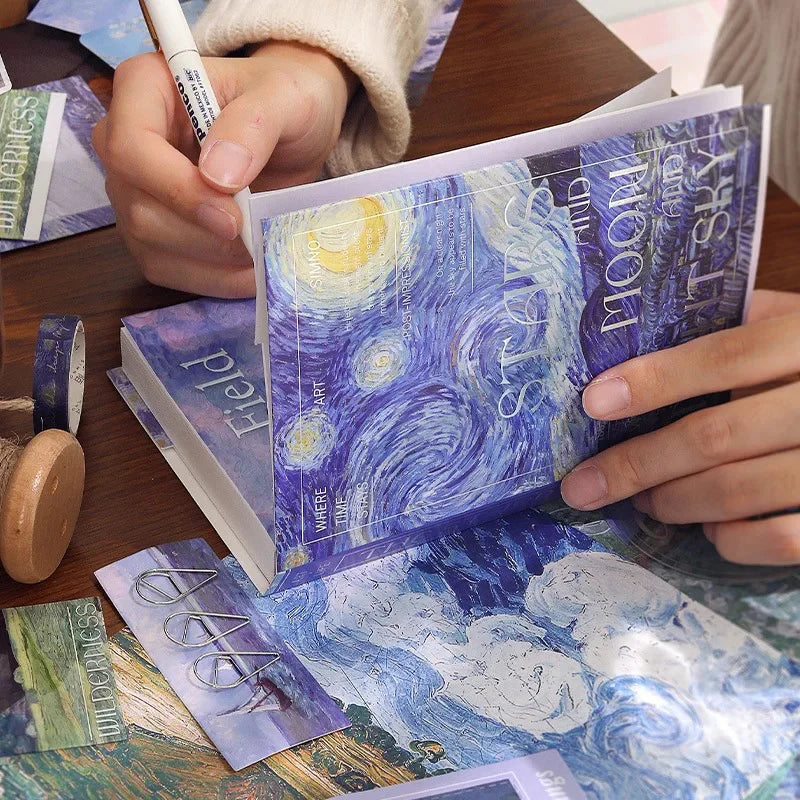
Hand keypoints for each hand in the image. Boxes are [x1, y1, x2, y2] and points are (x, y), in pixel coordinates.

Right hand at [93, 42, 355, 295]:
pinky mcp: (151, 232)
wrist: (295, 133)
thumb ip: (254, 126)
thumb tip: (218, 176)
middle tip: (258, 239)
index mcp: (144, 88)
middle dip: (203, 235)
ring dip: (212, 260)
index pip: (130, 148)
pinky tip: (251, 272)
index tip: (232, 217)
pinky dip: (214, 279)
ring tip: (262, 252)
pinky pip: (167, 269)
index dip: (177, 190)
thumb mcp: (286, 99)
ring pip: (149, 245)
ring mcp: (133, 192)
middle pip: (139, 207)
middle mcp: (124, 141)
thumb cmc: (285, 103)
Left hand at [561, 289, 799, 565]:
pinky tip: (708, 530)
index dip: (654, 380)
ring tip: (640, 503)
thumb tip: (655, 327)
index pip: (725, 356)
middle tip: (585, 485)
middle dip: (638, 464)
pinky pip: (783, 541)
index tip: (592, 402)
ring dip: (674, 503)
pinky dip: (732, 539)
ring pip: (742, 491)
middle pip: (717, 435)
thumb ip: (752, 321)